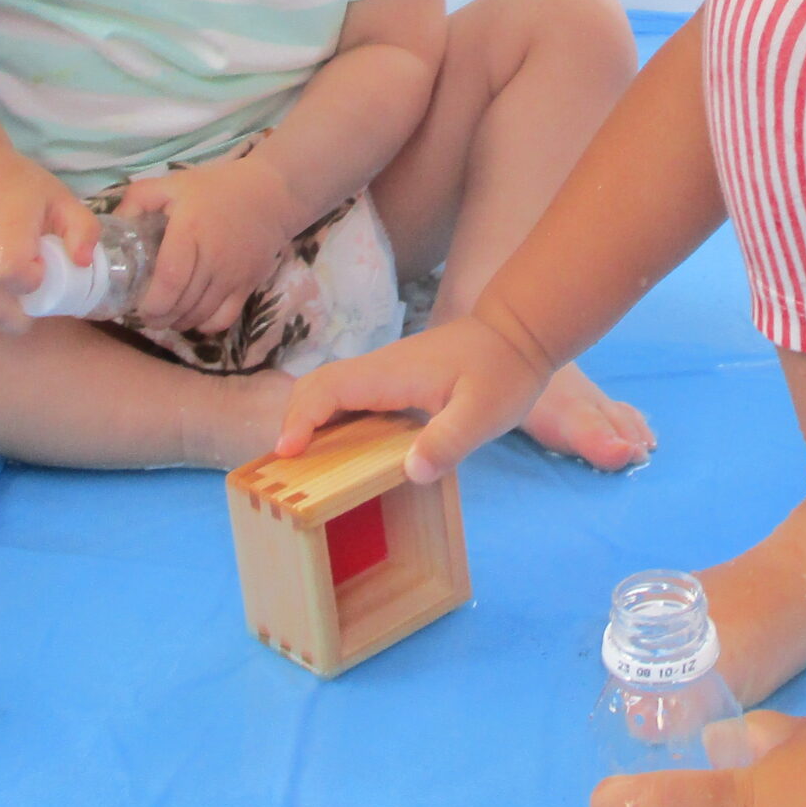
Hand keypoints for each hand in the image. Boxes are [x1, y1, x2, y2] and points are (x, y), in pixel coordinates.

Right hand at [0, 154, 99, 332]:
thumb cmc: (23, 188)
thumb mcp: (62, 199)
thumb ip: (83, 229)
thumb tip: (82, 263)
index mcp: (6, 227)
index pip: (11, 272)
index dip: (31, 281)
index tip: (42, 269)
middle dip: (20, 314)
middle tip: (35, 297)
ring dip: (1, 314)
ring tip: (17, 293)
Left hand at [115, 152, 300, 334]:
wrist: (270, 194)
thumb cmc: (214, 189)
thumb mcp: (171, 184)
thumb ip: (135, 201)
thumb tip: (110, 228)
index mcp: (190, 231)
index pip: (169, 280)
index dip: (151, 302)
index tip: (136, 306)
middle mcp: (214, 257)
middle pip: (183, 303)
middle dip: (159, 317)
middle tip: (145, 314)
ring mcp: (234, 275)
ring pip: (201, 315)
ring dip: (178, 323)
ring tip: (165, 317)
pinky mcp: (249, 285)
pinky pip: (225, 319)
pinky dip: (205, 326)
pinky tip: (193, 318)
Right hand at [272, 309, 553, 482]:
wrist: (518, 334)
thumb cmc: (503, 371)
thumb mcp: (485, 412)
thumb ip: (449, 439)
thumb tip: (412, 471)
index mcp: (390, 374)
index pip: (327, 389)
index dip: (301, 418)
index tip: (287, 452)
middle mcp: (378, 370)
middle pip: (316, 387)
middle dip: (294, 421)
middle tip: (287, 469)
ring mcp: (385, 374)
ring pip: (330, 392)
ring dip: (310, 422)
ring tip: (303, 467)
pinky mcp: (394, 383)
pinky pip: (350, 400)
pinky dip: (332, 422)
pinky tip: (342, 454)